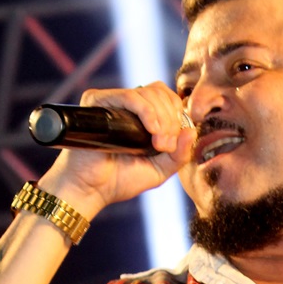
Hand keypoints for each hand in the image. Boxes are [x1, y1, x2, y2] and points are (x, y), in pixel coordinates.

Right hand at [40, 81, 195, 214]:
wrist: (91, 190)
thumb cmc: (120, 180)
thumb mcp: (159, 171)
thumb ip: (179, 155)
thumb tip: (192, 130)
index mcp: (141, 115)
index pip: (168, 98)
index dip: (178, 117)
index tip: (171, 145)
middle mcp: (127, 105)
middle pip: (161, 93)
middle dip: (172, 120)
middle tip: (165, 146)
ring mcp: (112, 101)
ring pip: (150, 93)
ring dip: (163, 118)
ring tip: (158, 144)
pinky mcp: (98, 101)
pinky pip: (130, 96)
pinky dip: (147, 111)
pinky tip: (152, 129)